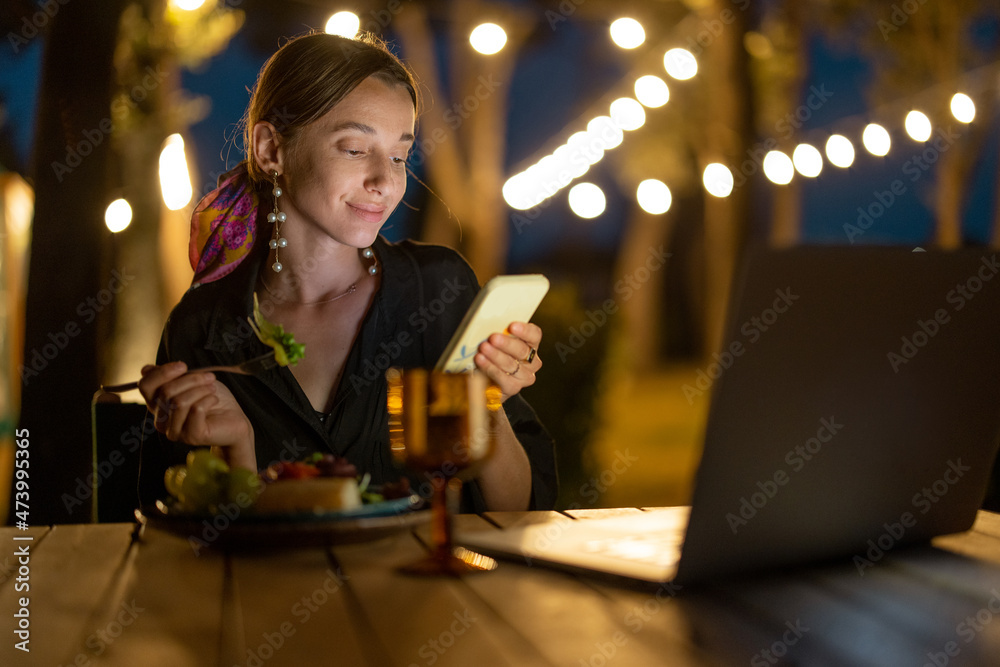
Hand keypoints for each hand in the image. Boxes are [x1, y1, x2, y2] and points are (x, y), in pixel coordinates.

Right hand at [137, 361, 256, 469]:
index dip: (162, 372)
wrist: (234, 420)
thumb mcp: (191, 383)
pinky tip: (214, 400)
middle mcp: (161, 420)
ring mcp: (175, 431)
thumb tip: (146, 369)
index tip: (183, 366)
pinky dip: (207, 399)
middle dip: (190, 379)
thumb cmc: (212, 400)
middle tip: (209, 377)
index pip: (145, 386)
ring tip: (212, 389)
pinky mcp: (191, 436)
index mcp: (158, 405)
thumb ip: (169, 377)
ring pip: (179, 402)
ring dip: (200, 389)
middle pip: (165, 392)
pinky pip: (195, 410)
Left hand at [474, 321, 542, 401]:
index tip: (512, 326)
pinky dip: (491, 369)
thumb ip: (498, 332)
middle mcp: (532, 361)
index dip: (524, 330)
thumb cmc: (493, 354)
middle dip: (506, 343)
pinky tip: (481, 361)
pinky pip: (504, 379)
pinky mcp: (514, 388)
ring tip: (483, 348)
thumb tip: (489, 323)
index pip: (534, 335)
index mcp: (531, 344)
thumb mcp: (496, 341)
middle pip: (522, 350)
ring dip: (496, 356)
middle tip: (492, 338)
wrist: (487, 381)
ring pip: (512, 365)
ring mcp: (525, 376)